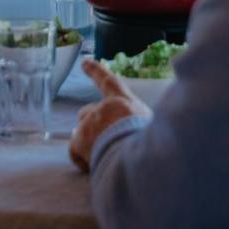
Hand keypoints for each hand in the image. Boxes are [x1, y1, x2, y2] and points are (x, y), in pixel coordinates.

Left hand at [69, 58, 152, 172]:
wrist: (141, 161)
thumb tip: (130, 129)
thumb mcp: (152, 126)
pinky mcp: (79, 139)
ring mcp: (89, 123)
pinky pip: (75, 150)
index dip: (95, 70)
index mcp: (123, 102)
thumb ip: (137, 122)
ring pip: (80, 132)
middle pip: (87, 112)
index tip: (84, 61)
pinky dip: (82, 159)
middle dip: (91, 125)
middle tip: (103, 142)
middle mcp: (103, 108)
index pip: (107, 81)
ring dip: (89, 143)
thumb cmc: (153, 145)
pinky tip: (94, 167)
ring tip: (106, 158)